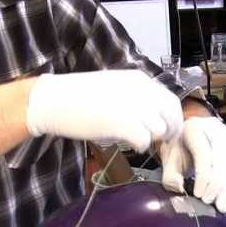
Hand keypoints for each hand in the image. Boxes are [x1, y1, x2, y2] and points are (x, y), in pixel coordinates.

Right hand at [26, 70, 183, 151]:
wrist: (53, 100)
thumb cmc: (78, 96)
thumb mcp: (114, 87)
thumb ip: (136, 98)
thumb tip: (151, 117)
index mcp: (140, 80)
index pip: (171, 100)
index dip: (172, 119)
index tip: (167, 130)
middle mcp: (141, 91)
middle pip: (172, 116)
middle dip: (169, 132)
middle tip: (160, 142)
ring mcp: (133, 107)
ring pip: (160, 130)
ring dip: (152, 139)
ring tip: (138, 140)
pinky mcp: (123, 124)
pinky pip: (145, 141)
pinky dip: (141, 146)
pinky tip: (131, 145)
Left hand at [160, 117, 225, 212]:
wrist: (186, 138)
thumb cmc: (179, 147)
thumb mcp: (168, 160)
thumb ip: (170, 175)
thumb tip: (180, 187)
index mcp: (195, 127)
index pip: (204, 155)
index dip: (203, 177)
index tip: (198, 194)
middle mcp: (215, 129)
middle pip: (221, 160)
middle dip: (215, 185)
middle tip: (207, 200)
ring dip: (225, 188)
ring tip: (217, 203)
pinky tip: (225, 199)